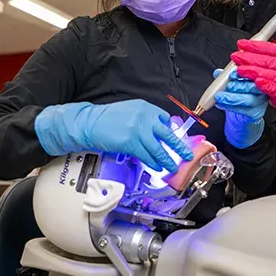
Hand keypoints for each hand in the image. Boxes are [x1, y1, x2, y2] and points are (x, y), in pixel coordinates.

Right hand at [34, 99, 193, 172]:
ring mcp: (138, 130)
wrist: (88, 123)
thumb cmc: (106, 119)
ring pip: (158, 148)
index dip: (171, 131)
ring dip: (167, 160)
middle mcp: (145, 117)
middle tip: (187, 155)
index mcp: (145, 107)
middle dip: (179, 147)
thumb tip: (157, 131)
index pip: (164, 119)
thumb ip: (144, 119)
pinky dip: (153, 163)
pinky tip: (158, 168)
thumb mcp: (129, 111)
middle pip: (167, 134)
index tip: (175, 139)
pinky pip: (146, 155)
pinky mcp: (131, 142)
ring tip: (173, 167)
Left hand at [212, 68, 267, 147]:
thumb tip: (218, 73)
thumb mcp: (231, 85)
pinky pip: (244, 110)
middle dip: (238, 85)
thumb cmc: (238, 98)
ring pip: (248, 99)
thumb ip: (225, 78)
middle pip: (253, 86)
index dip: (243, 72)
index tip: (231, 73)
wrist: (242, 117)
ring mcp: (260, 102)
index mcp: (258, 78)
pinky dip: (230, 107)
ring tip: (219, 97)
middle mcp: (262, 89)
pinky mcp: (256, 113)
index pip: (254, 73)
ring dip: (232, 97)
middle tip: (226, 86)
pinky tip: (220, 104)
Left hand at [231, 39, 275, 115]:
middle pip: (266, 60)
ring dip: (252, 71)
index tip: (241, 44)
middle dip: (249, 58)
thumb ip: (262, 55)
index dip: (253, 45)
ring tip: (240, 69)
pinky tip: (256, 82)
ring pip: (268, 74)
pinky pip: (272, 88)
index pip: (268, 47)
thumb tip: (242, 50)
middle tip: (236, 57)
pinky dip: (264, 85)